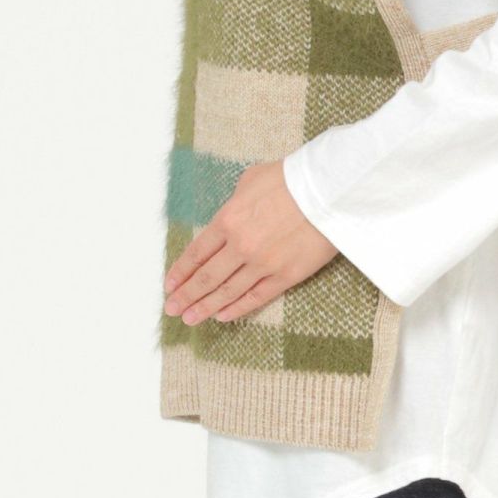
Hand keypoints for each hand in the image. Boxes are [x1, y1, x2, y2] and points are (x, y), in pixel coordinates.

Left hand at [163, 158, 339, 324]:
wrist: (328, 190)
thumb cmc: (291, 178)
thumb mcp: (251, 180)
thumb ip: (234, 203)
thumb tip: (230, 215)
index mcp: (228, 220)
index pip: (197, 253)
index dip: (181, 271)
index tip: (169, 285)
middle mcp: (240, 246)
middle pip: (207, 277)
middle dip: (186, 295)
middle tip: (172, 308)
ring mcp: (263, 264)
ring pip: (227, 292)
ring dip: (205, 307)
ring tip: (190, 318)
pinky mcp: (285, 276)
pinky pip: (256, 297)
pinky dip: (237, 309)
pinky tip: (222, 316)